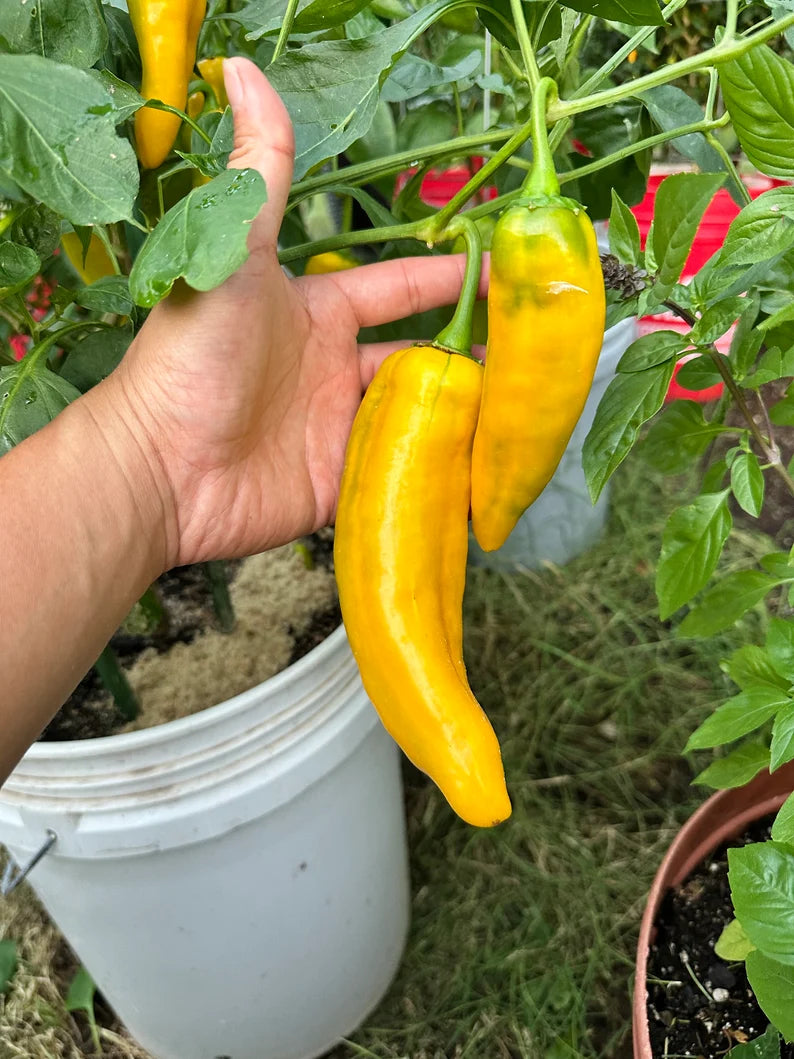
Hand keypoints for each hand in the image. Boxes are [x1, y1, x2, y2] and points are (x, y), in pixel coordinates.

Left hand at [99, 57, 484, 567]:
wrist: (162, 468)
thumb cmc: (194, 358)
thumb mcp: (234, 254)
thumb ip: (260, 172)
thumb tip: (243, 71)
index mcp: (319, 314)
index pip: (401, 290)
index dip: (453, 279)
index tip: (509, 271)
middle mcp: (335, 370)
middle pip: (422, 359)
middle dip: (474, 357)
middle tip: (534, 358)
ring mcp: (339, 428)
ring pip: (421, 419)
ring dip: (464, 417)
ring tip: (523, 416)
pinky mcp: (340, 482)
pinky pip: (402, 474)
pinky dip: (439, 473)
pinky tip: (483, 470)